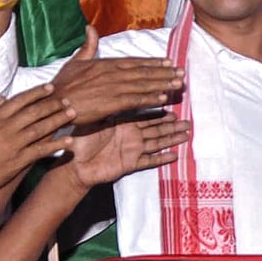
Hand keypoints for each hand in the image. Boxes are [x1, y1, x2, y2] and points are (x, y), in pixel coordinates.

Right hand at [0, 85, 75, 200]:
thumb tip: (4, 99)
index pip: (20, 101)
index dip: (37, 93)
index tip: (51, 87)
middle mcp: (6, 129)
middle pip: (34, 112)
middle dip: (52, 105)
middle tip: (67, 100)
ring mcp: (13, 145)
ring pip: (40, 129)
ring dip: (58, 120)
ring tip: (72, 114)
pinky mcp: (18, 161)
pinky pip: (40, 151)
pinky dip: (55, 145)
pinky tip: (69, 142)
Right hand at [50, 25, 183, 124]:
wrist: (52, 103)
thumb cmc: (62, 85)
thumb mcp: (75, 62)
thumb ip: (87, 46)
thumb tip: (90, 28)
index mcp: (105, 64)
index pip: (135, 62)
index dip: (153, 62)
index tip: (169, 62)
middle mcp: (112, 74)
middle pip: (144, 72)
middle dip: (164, 72)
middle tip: (181, 73)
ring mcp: (112, 88)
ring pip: (143, 84)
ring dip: (162, 84)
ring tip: (178, 84)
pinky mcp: (110, 103)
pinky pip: (134, 100)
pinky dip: (149, 98)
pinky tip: (162, 98)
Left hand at [60, 111, 190, 189]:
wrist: (74, 166)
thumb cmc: (78, 143)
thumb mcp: (90, 123)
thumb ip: (101, 112)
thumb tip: (102, 93)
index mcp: (123, 124)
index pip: (145, 115)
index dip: (159, 111)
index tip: (173, 105)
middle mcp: (130, 135)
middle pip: (156, 128)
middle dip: (172, 124)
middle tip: (187, 120)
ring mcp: (132, 150)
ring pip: (157, 142)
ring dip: (172, 138)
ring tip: (186, 134)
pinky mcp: (130, 164)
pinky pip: (149, 160)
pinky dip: (162, 158)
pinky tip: (174, 155)